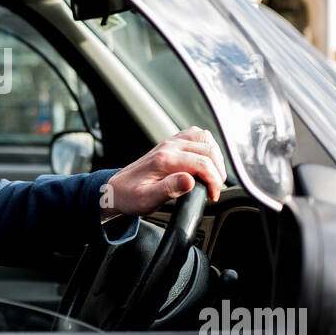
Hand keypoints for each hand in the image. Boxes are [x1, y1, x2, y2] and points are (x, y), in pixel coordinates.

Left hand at [101, 127, 226, 218]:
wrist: (117, 189)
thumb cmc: (131, 196)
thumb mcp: (148, 199)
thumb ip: (169, 189)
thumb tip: (189, 180)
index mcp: (165, 159)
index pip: (203, 163)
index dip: (214, 181)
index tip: (213, 195)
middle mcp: (169, 146)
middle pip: (208, 149)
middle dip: (218, 171)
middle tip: (214, 189)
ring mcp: (170, 142)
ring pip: (204, 137)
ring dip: (215, 156)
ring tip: (213, 175)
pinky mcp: (171, 143)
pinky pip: (195, 135)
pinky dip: (206, 146)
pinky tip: (205, 161)